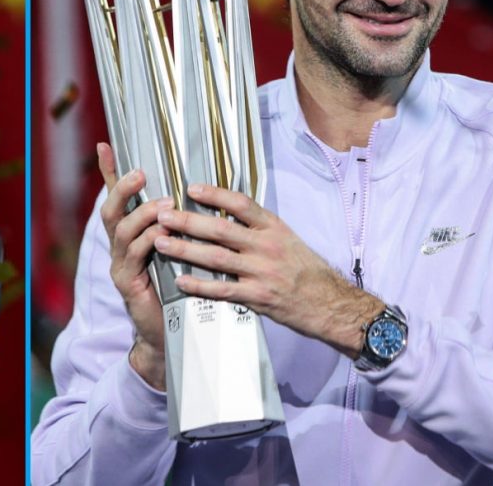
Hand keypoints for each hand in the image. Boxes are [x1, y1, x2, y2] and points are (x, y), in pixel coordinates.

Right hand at [97, 142, 170, 389]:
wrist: (169, 334)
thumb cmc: (177, 289)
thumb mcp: (177, 251)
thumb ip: (177, 227)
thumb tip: (193, 195)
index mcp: (131, 236)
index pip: (117, 198)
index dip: (110, 172)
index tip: (106, 145)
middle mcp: (119, 247)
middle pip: (110, 211)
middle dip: (122, 188)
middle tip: (140, 173)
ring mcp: (120, 265)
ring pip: (122, 231)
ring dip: (143, 214)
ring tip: (165, 205)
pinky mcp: (128, 283)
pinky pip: (135, 256)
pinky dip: (148, 242)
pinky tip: (162, 235)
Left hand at [153, 183, 383, 357]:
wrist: (331, 304)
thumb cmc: (308, 271)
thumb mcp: (288, 240)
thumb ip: (259, 229)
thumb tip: (227, 215)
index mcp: (274, 228)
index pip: (240, 205)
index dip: (214, 194)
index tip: (191, 188)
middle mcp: (266, 247)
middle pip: (220, 230)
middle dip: (187, 221)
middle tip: (162, 215)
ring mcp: (261, 273)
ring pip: (215, 258)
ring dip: (185, 250)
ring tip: (161, 243)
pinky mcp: (258, 297)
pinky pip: (222, 290)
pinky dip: (199, 285)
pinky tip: (181, 281)